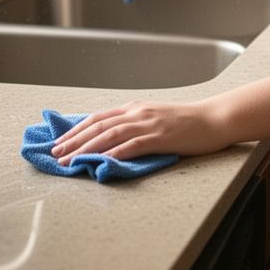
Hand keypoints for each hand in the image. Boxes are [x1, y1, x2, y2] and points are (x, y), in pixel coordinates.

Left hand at [50, 100, 229, 162]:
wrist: (214, 119)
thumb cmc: (187, 122)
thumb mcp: (155, 117)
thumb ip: (134, 125)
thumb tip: (112, 141)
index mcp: (134, 108)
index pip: (98, 118)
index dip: (76, 130)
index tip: (60, 142)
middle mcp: (137, 112)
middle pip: (98, 126)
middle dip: (74, 140)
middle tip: (56, 154)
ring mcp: (148, 124)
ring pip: (110, 135)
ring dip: (87, 148)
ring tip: (71, 161)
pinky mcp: (160, 137)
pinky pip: (133, 145)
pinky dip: (115, 153)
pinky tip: (103, 162)